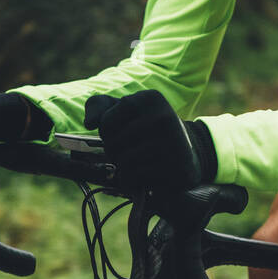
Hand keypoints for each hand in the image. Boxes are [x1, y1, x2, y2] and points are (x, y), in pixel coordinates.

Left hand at [84, 90, 215, 190]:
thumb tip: (89, 123)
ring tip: (137, 162)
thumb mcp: (125, 109)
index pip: (106, 122)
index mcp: (150, 98)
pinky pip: (135, 178)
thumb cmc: (147, 128)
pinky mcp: (175, 167)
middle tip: (129, 150)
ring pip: (123, 162)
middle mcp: (163, 117)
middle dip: (114, 152)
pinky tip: (145, 173)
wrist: (187, 151)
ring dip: (123, 167)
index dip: (106, 133)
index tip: (119, 132)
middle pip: (113, 143)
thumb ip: (99, 106)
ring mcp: (172, 143)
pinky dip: (133, 180)